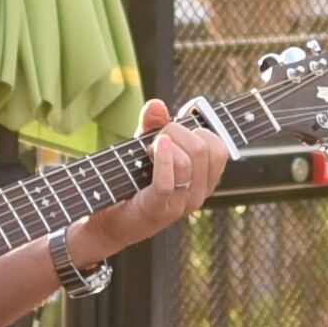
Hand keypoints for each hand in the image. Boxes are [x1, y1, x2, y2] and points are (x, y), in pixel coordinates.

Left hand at [79, 101, 230, 256]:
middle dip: (177, 131)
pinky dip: (162, 158)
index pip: (220, 148)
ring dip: (164, 144)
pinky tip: (155, 147)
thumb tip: (157, 104)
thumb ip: (154, 125)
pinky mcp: (158, 210)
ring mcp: (180, 204)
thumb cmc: (132, 183)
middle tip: (156, 139)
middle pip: (203, 149)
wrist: (107, 222)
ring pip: (188, 161)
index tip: (177, 129)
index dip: (199, 129)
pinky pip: (168, 181)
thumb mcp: (147, 148)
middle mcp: (198, 194)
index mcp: (203, 180)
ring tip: (147, 150)